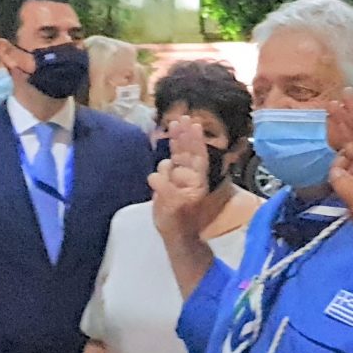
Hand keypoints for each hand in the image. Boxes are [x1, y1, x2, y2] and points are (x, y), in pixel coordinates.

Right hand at [149, 117, 211, 245]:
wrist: (175, 234)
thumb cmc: (177, 223)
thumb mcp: (172, 208)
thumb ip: (165, 191)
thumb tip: (155, 176)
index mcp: (196, 181)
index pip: (197, 157)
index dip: (195, 142)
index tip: (194, 126)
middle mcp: (190, 176)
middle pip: (189, 151)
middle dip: (185, 135)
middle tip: (182, 119)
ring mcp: (180, 177)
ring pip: (179, 154)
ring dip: (177, 139)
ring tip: (175, 124)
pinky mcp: (170, 180)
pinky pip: (170, 163)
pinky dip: (168, 152)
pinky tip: (167, 141)